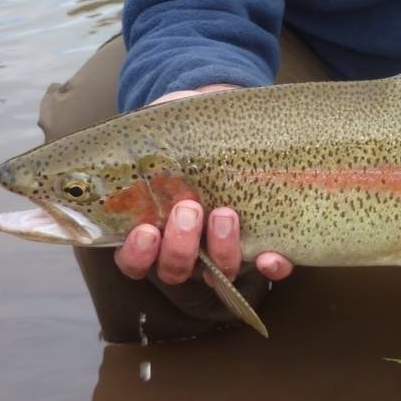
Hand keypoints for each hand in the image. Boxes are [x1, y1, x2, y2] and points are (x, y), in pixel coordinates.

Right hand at [114, 85, 292, 286]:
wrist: (229, 128)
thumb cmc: (186, 137)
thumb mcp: (160, 136)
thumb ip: (142, 144)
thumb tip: (130, 136)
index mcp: (153, 230)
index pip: (135, 262)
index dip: (138, 255)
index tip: (145, 231)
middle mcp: (187, 248)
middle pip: (177, 270)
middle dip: (181, 245)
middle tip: (189, 209)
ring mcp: (223, 250)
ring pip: (219, 273)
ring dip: (221, 250)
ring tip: (225, 214)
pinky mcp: (261, 243)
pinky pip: (267, 269)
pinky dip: (270, 267)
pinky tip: (270, 257)